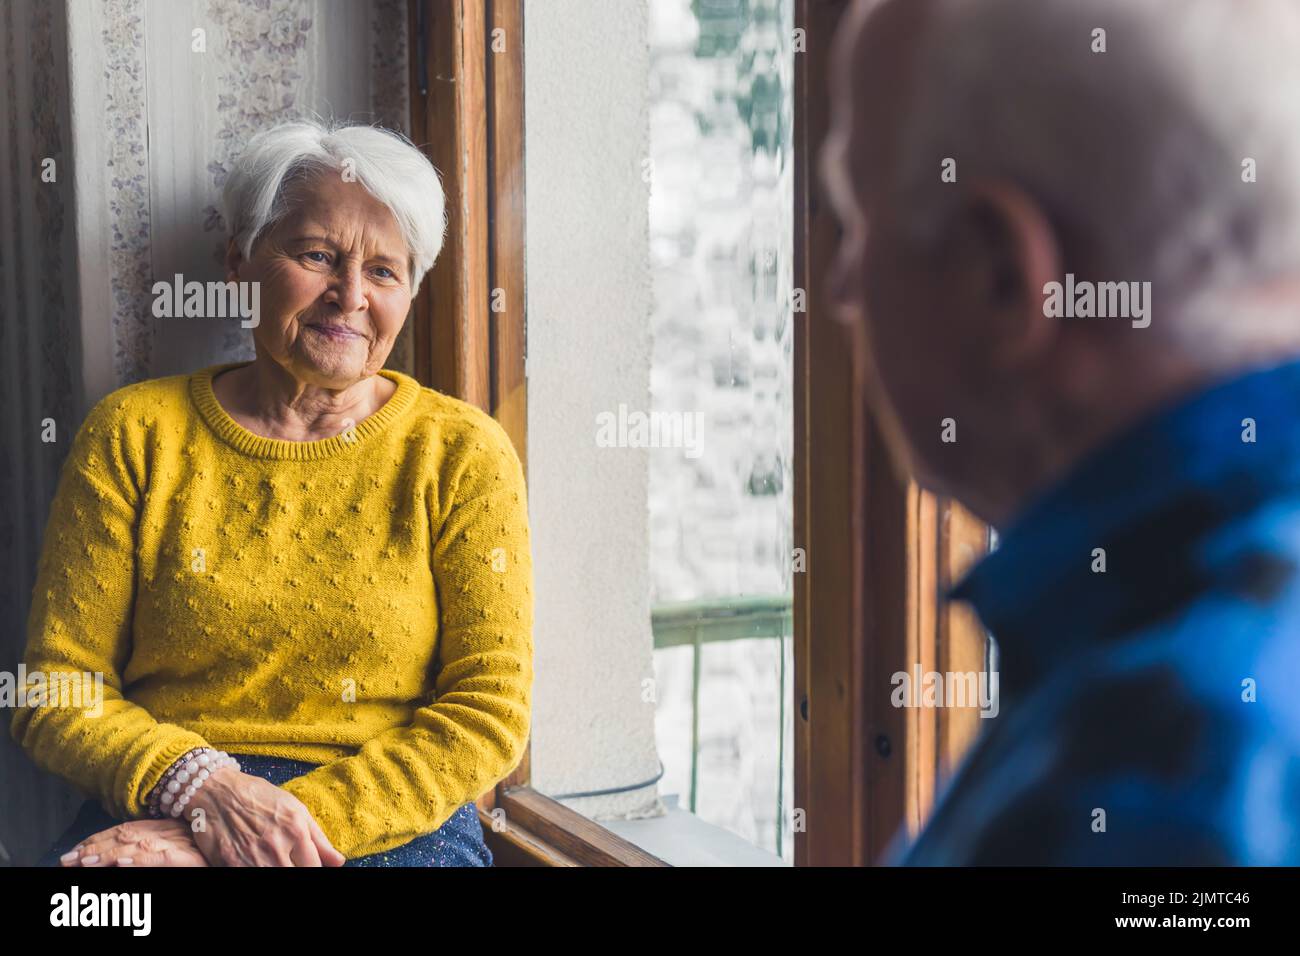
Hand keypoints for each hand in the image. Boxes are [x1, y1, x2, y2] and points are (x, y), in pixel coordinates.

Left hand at [60, 818, 208, 866]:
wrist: (246, 855)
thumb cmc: (216, 851)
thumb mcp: (185, 847)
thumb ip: (161, 847)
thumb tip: (126, 855)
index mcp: (170, 827)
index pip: (127, 828)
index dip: (100, 838)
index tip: (76, 850)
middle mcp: (173, 831)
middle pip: (127, 834)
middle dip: (95, 846)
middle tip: (68, 859)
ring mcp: (181, 843)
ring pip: (138, 845)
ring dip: (108, 853)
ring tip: (84, 861)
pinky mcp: (189, 857)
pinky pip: (160, 858)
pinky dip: (139, 859)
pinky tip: (121, 862)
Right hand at [180, 765, 346, 866]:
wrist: (216, 792)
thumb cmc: (258, 797)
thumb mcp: (294, 809)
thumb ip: (319, 839)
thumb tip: (338, 862)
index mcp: (296, 829)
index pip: (314, 867)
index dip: (314, 869)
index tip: (308, 865)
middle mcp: (276, 845)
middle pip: (297, 874)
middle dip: (297, 870)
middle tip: (290, 861)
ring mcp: (253, 857)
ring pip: (276, 876)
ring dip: (277, 871)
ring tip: (276, 862)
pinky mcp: (231, 864)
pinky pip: (251, 876)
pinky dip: (257, 871)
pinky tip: (259, 864)